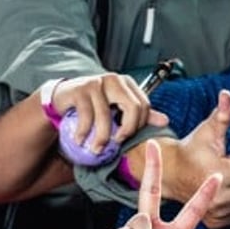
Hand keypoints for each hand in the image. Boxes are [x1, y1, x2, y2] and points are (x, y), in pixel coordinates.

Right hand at [51, 73, 168, 153]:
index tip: (126, 137)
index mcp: (128, 83)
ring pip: (107, 115)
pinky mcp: (80, 89)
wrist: (64, 97)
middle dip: (127, 130)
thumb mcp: (119, 109)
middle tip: (116, 143)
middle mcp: (115, 80)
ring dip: (101, 137)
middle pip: (132, 107)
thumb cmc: (96, 105)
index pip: (144, 106)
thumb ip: (141, 115)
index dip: (138, 125)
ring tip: (96, 149)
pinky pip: (87, 115)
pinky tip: (80, 140)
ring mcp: (97, 82)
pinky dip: (84, 132)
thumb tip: (165, 121)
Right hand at [175, 89, 229, 228]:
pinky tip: (227, 192)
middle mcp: (219, 197)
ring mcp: (217, 213)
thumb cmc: (192, 150)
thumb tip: (227, 95)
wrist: (171, 174)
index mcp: (220, 174)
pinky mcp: (216, 223)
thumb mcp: (208, 130)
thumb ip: (223, 114)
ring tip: (229, 180)